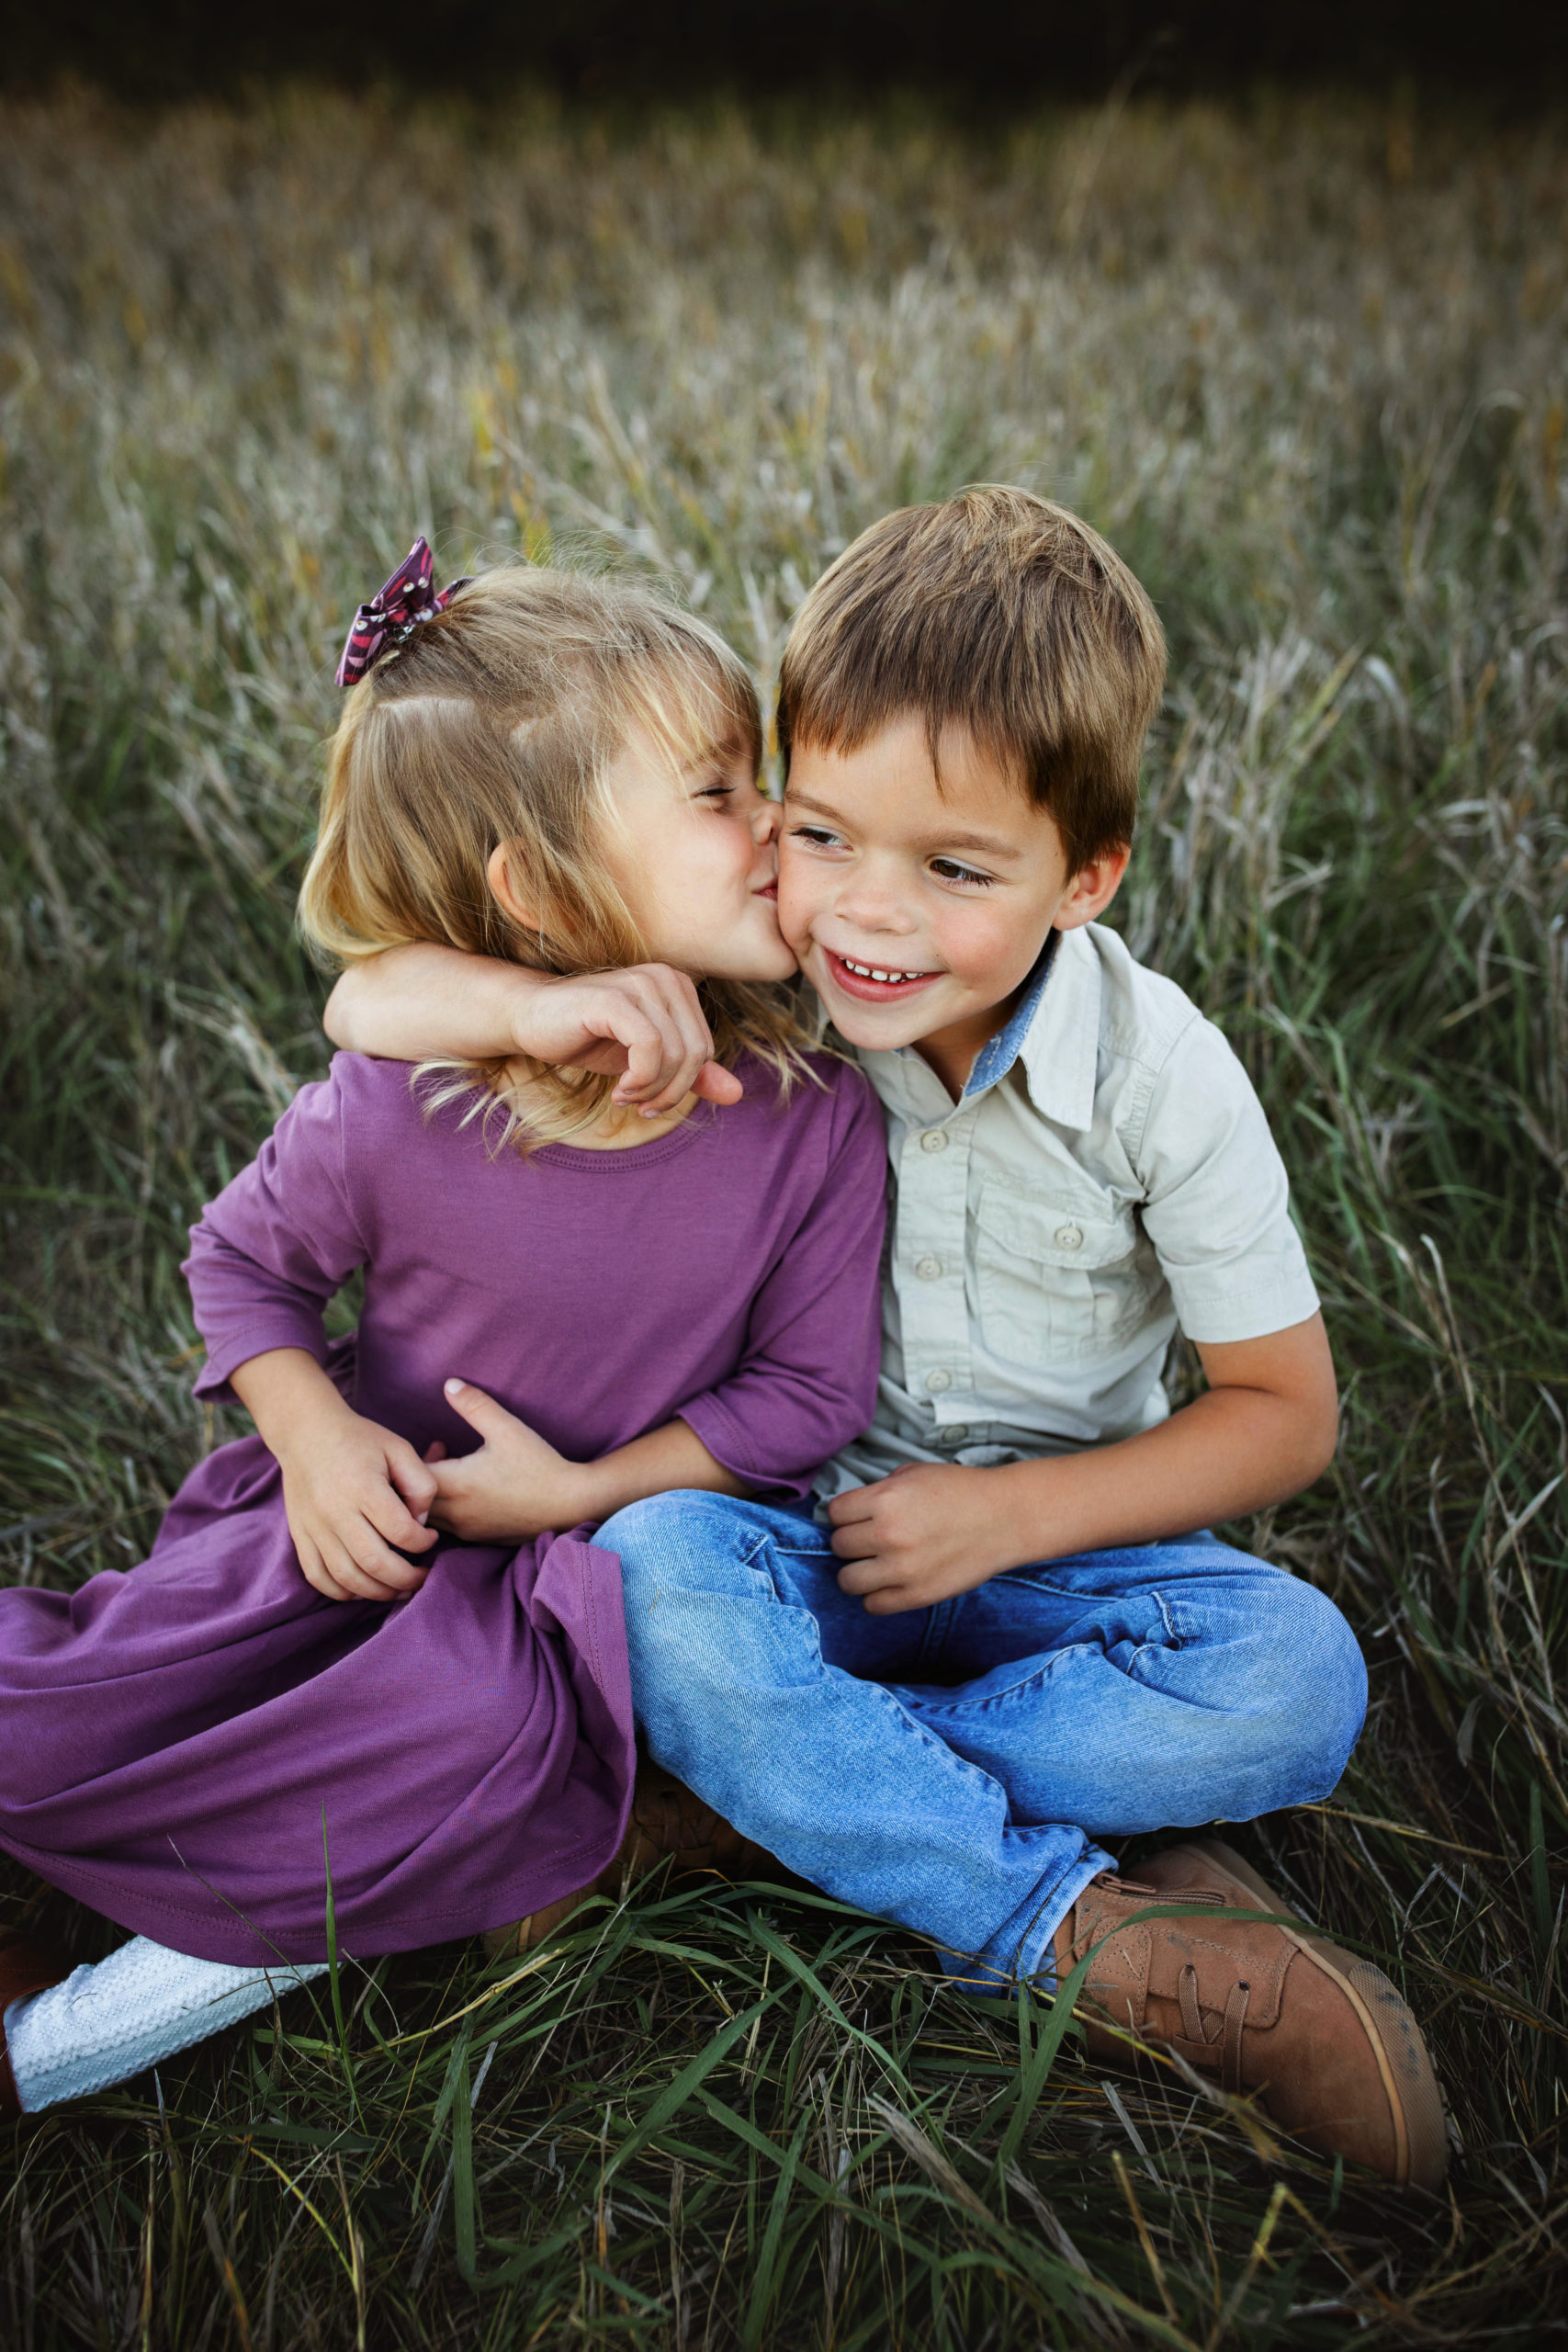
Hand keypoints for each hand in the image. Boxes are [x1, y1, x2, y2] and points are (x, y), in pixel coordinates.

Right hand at [275, 1400, 438, 1604]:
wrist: (306, 1432)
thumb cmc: (359, 1439)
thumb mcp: (399, 1448)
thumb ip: (420, 1483)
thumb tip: (420, 1523)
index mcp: (364, 1488)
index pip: (401, 1532)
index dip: (424, 1543)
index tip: (431, 1537)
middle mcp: (336, 1513)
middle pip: (375, 1564)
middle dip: (407, 1578)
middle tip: (423, 1576)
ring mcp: (314, 1528)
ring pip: (347, 1578)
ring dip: (378, 1592)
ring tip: (399, 1589)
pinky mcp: (300, 1536)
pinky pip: (318, 1577)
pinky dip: (342, 1592)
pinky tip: (363, 1587)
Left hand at [424, 1379, 592, 1542]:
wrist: (572, 1505)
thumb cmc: (539, 1465)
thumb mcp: (507, 1428)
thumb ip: (475, 1405)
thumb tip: (448, 1383)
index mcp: (456, 1485)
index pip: (410, 1479)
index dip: (411, 1463)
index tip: (429, 1445)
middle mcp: (456, 1514)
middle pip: (414, 1503)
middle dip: (418, 1480)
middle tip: (435, 1457)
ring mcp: (469, 1531)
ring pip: (431, 1518)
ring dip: (432, 1495)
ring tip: (453, 1469)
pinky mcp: (482, 1539)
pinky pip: (450, 1528)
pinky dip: (448, 1509)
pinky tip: (469, 1490)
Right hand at [516, 967, 743, 1116]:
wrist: (532, 1019)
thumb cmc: (591, 1037)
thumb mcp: (648, 1061)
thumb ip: (690, 1074)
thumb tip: (737, 1095)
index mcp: (679, 987)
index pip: (704, 1050)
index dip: (682, 1086)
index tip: (650, 1101)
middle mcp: (665, 978)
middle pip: (694, 1054)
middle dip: (669, 1092)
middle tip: (640, 1106)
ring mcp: (640, 984)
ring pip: (675, 1054)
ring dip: (650, 1090)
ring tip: (625, 1097)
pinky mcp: (615, 999)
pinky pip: (649, 1047)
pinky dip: (639, 1079)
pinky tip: (619, 1089)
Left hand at [827, 1462, 1024, 1613]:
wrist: (1004, 1519)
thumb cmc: (961, 1491)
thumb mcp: (913, 1474)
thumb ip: (877, 1492)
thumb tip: (850, 1511)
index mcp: (885, 1500)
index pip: (834, 1514)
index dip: (846, 1514)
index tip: (858, 1517)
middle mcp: (888, 1535)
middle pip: (838, 1546)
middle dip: (852, 1541)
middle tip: (871, 1538)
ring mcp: (901, 1569)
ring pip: (847, 1580)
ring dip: (858, 1571)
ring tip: (876, 1563)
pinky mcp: (916, 1596)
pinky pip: (872, 1605)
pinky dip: (876, 1595)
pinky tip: (891, 1581)